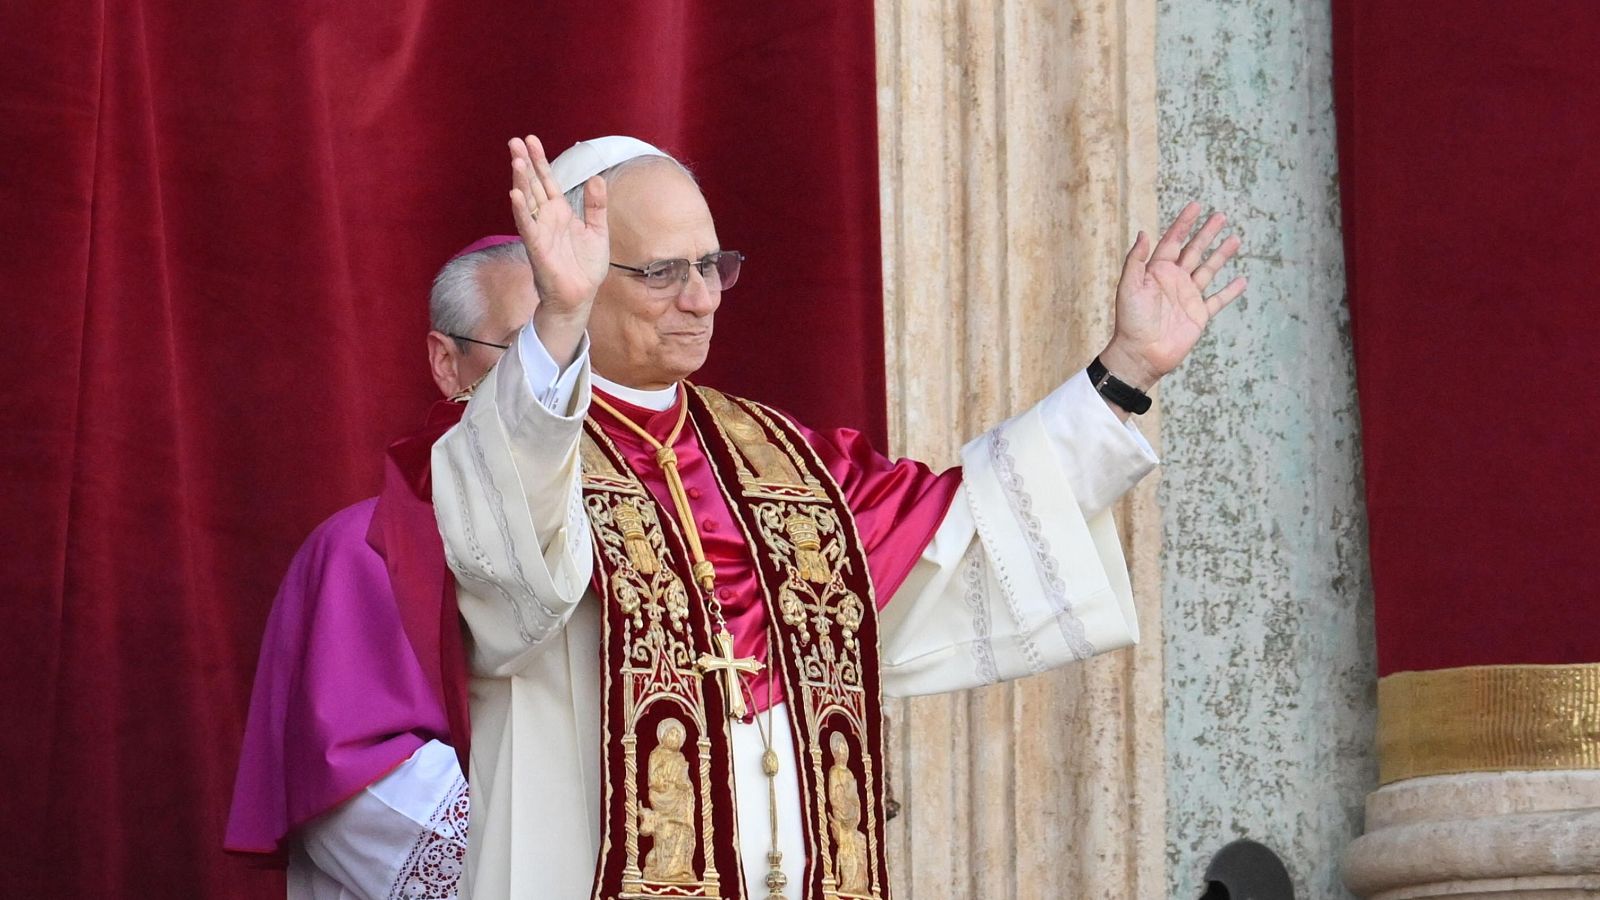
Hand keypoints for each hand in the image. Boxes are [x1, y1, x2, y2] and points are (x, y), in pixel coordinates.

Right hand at [509, 135, 608, 363]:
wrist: (581, 297)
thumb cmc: (585, 266)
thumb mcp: (598, 231)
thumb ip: (596, 205)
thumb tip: (596, 178)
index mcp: (560, 212)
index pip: (547, 180)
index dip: (539, 160)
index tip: (531, 139)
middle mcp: (547, 219)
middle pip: (532, 185)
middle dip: (524, 163)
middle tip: (514, 140)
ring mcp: (540, 232)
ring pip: (527, 201)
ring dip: (520, 181)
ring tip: (515, 160)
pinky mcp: (537, 248)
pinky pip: (527, 227)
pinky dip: (521, 211)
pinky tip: (514, 194)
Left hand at [1100, 201, 1246, 389]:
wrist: (1141, 354)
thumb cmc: (1130, 321)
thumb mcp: (1129, 286)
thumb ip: (1136, 260)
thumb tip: (1144, 233)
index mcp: (1156, 271)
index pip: (1173, 241)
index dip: (1183, 223)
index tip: (1196, 205)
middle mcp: (1174, 281)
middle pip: (1194, 251)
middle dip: (1207, 233)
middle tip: (1221, 216)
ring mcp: (1188, 297)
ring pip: (1208, 270)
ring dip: (1221, 255)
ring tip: (1235, 239)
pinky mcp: (1199, 315)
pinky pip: (1218, 300)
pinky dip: (1230, 291)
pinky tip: (1241, 280)